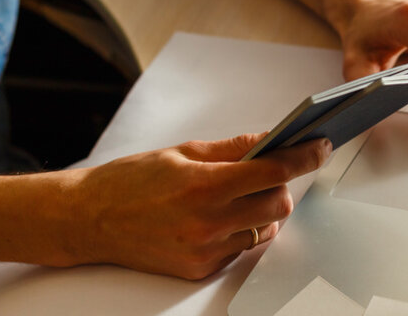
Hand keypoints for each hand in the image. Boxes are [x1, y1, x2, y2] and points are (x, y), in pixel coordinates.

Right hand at [66, 134, 331, 279]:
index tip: (319, 146)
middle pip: (278, 204)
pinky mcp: (200, 269)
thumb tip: (270, 138)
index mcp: (204, 184)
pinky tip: (217, 218)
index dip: (304, 156)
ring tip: (235, 196)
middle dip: (280, 185)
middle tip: (266, 173)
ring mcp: (205, 250)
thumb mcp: (182, 152)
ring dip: (261, 211)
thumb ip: (233, 148)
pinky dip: (240, 231)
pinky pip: (241, 248)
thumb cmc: (129, 181)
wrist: (88, 219)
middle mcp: (208, 222)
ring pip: (264, 230)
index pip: (273, 170)